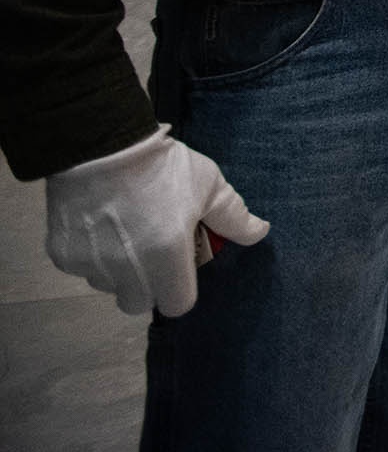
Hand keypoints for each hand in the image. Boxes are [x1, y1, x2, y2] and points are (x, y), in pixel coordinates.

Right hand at [44, 125, 269, 317]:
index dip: (183, 288)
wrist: (102, 147)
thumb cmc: (162, 167)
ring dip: (120, 271)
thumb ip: (234, 216)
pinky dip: (93, 256)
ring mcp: (92, 265)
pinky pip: (83, 270)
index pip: (177, 305)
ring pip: (109, 287)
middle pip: (140, 303)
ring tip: (127, 232)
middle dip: (150, 285)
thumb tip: (259, 233)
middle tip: (154, 250)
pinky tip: (101, 226)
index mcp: (167, 257)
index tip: (182, 265)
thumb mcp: (208, 186)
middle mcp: (127, 269)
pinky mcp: (63, 257)